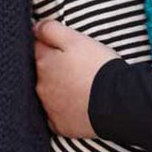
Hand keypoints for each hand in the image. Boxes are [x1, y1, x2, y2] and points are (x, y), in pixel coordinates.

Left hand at [33, 20, 118, 136]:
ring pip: (49, 94)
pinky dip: (65, 110)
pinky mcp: (60, 125)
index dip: (51, 44)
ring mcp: (50, 108)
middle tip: (77, 66)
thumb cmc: (98, 67)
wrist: (117, 101)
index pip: (38, 48)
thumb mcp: (76, 39)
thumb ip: (51, 30)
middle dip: (54, 68)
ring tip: (81, 85)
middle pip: (43, 72)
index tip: (64, 47)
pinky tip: (79, 105)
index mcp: (43, 63)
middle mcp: (41, 86)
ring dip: (59, 89)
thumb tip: (34, 27)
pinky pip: (57, 116)